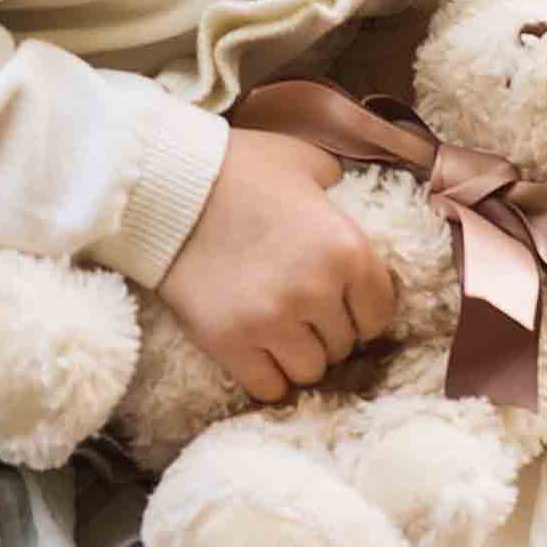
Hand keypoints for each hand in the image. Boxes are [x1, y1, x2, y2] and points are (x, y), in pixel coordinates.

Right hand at [153, 125, 396, 404]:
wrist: (166, 188)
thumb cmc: (239, 169)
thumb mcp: (304, 160)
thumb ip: (335, 182)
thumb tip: (343, 192)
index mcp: (347, 249)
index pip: (379, 314)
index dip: (363, 311)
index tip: (345, 305)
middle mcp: (316, 291)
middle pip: (344, 345)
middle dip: (328, 330)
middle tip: (304, 312)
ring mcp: (272, 321)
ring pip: (309, 370)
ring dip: (299, 355)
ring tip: (281, 332)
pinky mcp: (230, 342)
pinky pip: (268, 387)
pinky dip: (267, 375)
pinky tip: (258, 352)